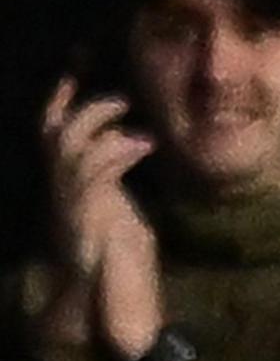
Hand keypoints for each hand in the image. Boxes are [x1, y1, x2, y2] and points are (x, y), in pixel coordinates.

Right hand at [37, 79, 161, 360]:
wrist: (103, 295)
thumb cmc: (116, 255)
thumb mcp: (118, 206)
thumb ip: (116, 176)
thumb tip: (134, 143)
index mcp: (66, 182)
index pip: (53, 129)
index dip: (62, 97)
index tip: (78, 65)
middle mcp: (60, 187)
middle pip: (54, 129)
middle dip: (82, 103)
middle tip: (121, 95)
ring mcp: (70, 200)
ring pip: (72, 146)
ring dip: (102, 123)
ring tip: (132, 111)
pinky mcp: (87, 215)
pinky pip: (97, 173)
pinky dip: (119, 152)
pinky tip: (144, 143)